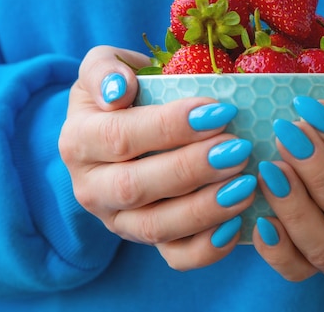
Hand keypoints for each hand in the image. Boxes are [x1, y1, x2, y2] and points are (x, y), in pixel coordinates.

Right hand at [58, 46, 255, 269]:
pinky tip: (238, 224)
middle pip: (135, 186)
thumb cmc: (123, 91)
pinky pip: (174, 257)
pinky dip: (207, 248)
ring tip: (245, 184)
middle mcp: (91, 187)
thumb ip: (104, 69)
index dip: (169, 126)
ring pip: (155, 227)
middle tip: (238, 148)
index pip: (120, 137)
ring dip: (204, 209)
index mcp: (78, 141)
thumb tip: (118, 90)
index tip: (217, 111)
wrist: (121, 125)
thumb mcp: (104, 67)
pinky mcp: (146, 240)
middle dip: (191, 169)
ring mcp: (118, 220)